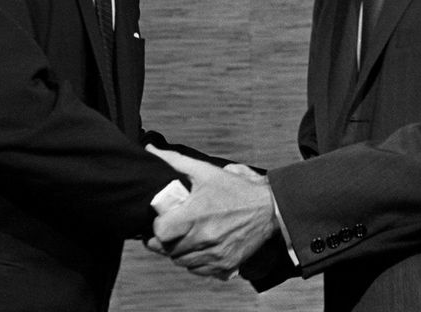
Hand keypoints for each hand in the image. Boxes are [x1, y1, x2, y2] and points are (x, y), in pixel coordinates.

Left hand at [144, 145, 277, 279]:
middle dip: (165, 240)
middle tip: (169, 229)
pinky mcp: (224, 265)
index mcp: (195, 216)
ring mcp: (214, 254)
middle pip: (168, 250)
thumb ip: (176, 161)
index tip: (162, 220)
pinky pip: (198, 270)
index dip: (157, 227)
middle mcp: (203, 239)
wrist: (268, 209)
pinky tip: (198, 248)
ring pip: (181, 262)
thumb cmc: (235, 189)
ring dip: (178, 251)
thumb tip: (152, 150)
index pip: (161, 233)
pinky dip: (194, 261)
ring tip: (183, 237)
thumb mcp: (205, 171)